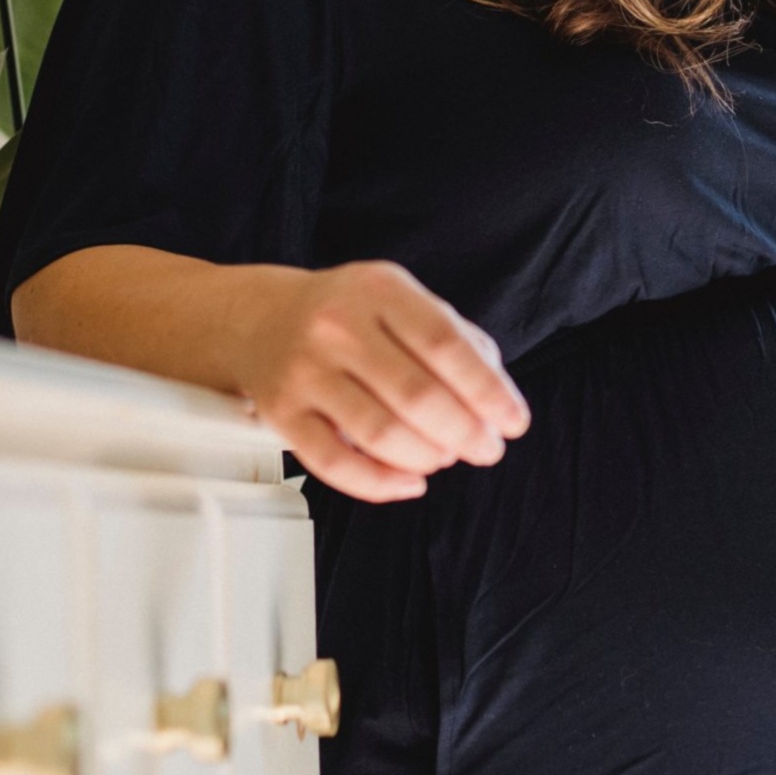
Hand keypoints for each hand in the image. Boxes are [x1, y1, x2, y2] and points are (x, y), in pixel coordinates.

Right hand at [234, 260, 529, 503]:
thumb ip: (454, 339)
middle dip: (465, 433)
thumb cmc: (348, 314)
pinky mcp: (282, 414)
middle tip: (485, 449)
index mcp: (378, 290)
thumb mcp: (402, 300)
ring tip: (446, 457)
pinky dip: (380, 484)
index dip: (487, 391)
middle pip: (417, 395)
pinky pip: (335, 464)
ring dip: (428, 457)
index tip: (513, 422)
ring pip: (380, 433)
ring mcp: (306, 371)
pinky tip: (409, 482)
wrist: (262, 318)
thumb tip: (496, 398)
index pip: (444, 345)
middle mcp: (337, 327)